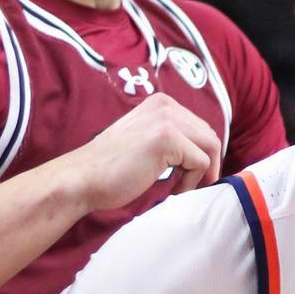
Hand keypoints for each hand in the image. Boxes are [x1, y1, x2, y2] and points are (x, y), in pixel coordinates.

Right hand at [61, 93, 219, 211]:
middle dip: (205, 165)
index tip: (188, 176)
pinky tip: (172, 190)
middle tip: (186, 186)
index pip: (201, 128)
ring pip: (210, 148)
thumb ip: (171, 138)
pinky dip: (191, 182)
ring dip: (200, 174)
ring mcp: (167, 119)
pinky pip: (200, 163)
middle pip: (209, 137)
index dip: (201, 155)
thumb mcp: (146, 142)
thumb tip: (207, 154)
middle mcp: (166, 105)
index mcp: (161, 103)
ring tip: (178, 189)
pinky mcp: (168, 138)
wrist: (83, 178)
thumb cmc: (112, 169)